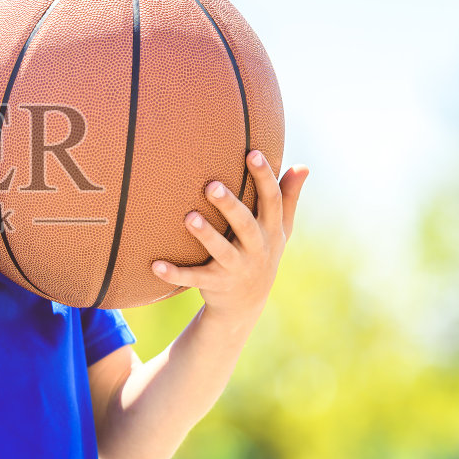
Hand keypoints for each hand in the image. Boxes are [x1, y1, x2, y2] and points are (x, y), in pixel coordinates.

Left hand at [151, 152, 309, 328]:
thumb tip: (303, 166)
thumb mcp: (280, 230)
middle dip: (230, 206)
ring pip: (221, 251)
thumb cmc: (261, 253)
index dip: (264, 177)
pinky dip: (175, 274)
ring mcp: (235, 268)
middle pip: (245, 225)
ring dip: (205, 235)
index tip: (253, 153)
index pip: (272, 201)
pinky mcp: (215, 284)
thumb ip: (288, 198)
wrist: (246, 305)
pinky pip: (194, 278)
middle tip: (212, 186)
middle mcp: (256, 249)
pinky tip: (156, 265)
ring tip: (188, 217)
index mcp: (271, 231)